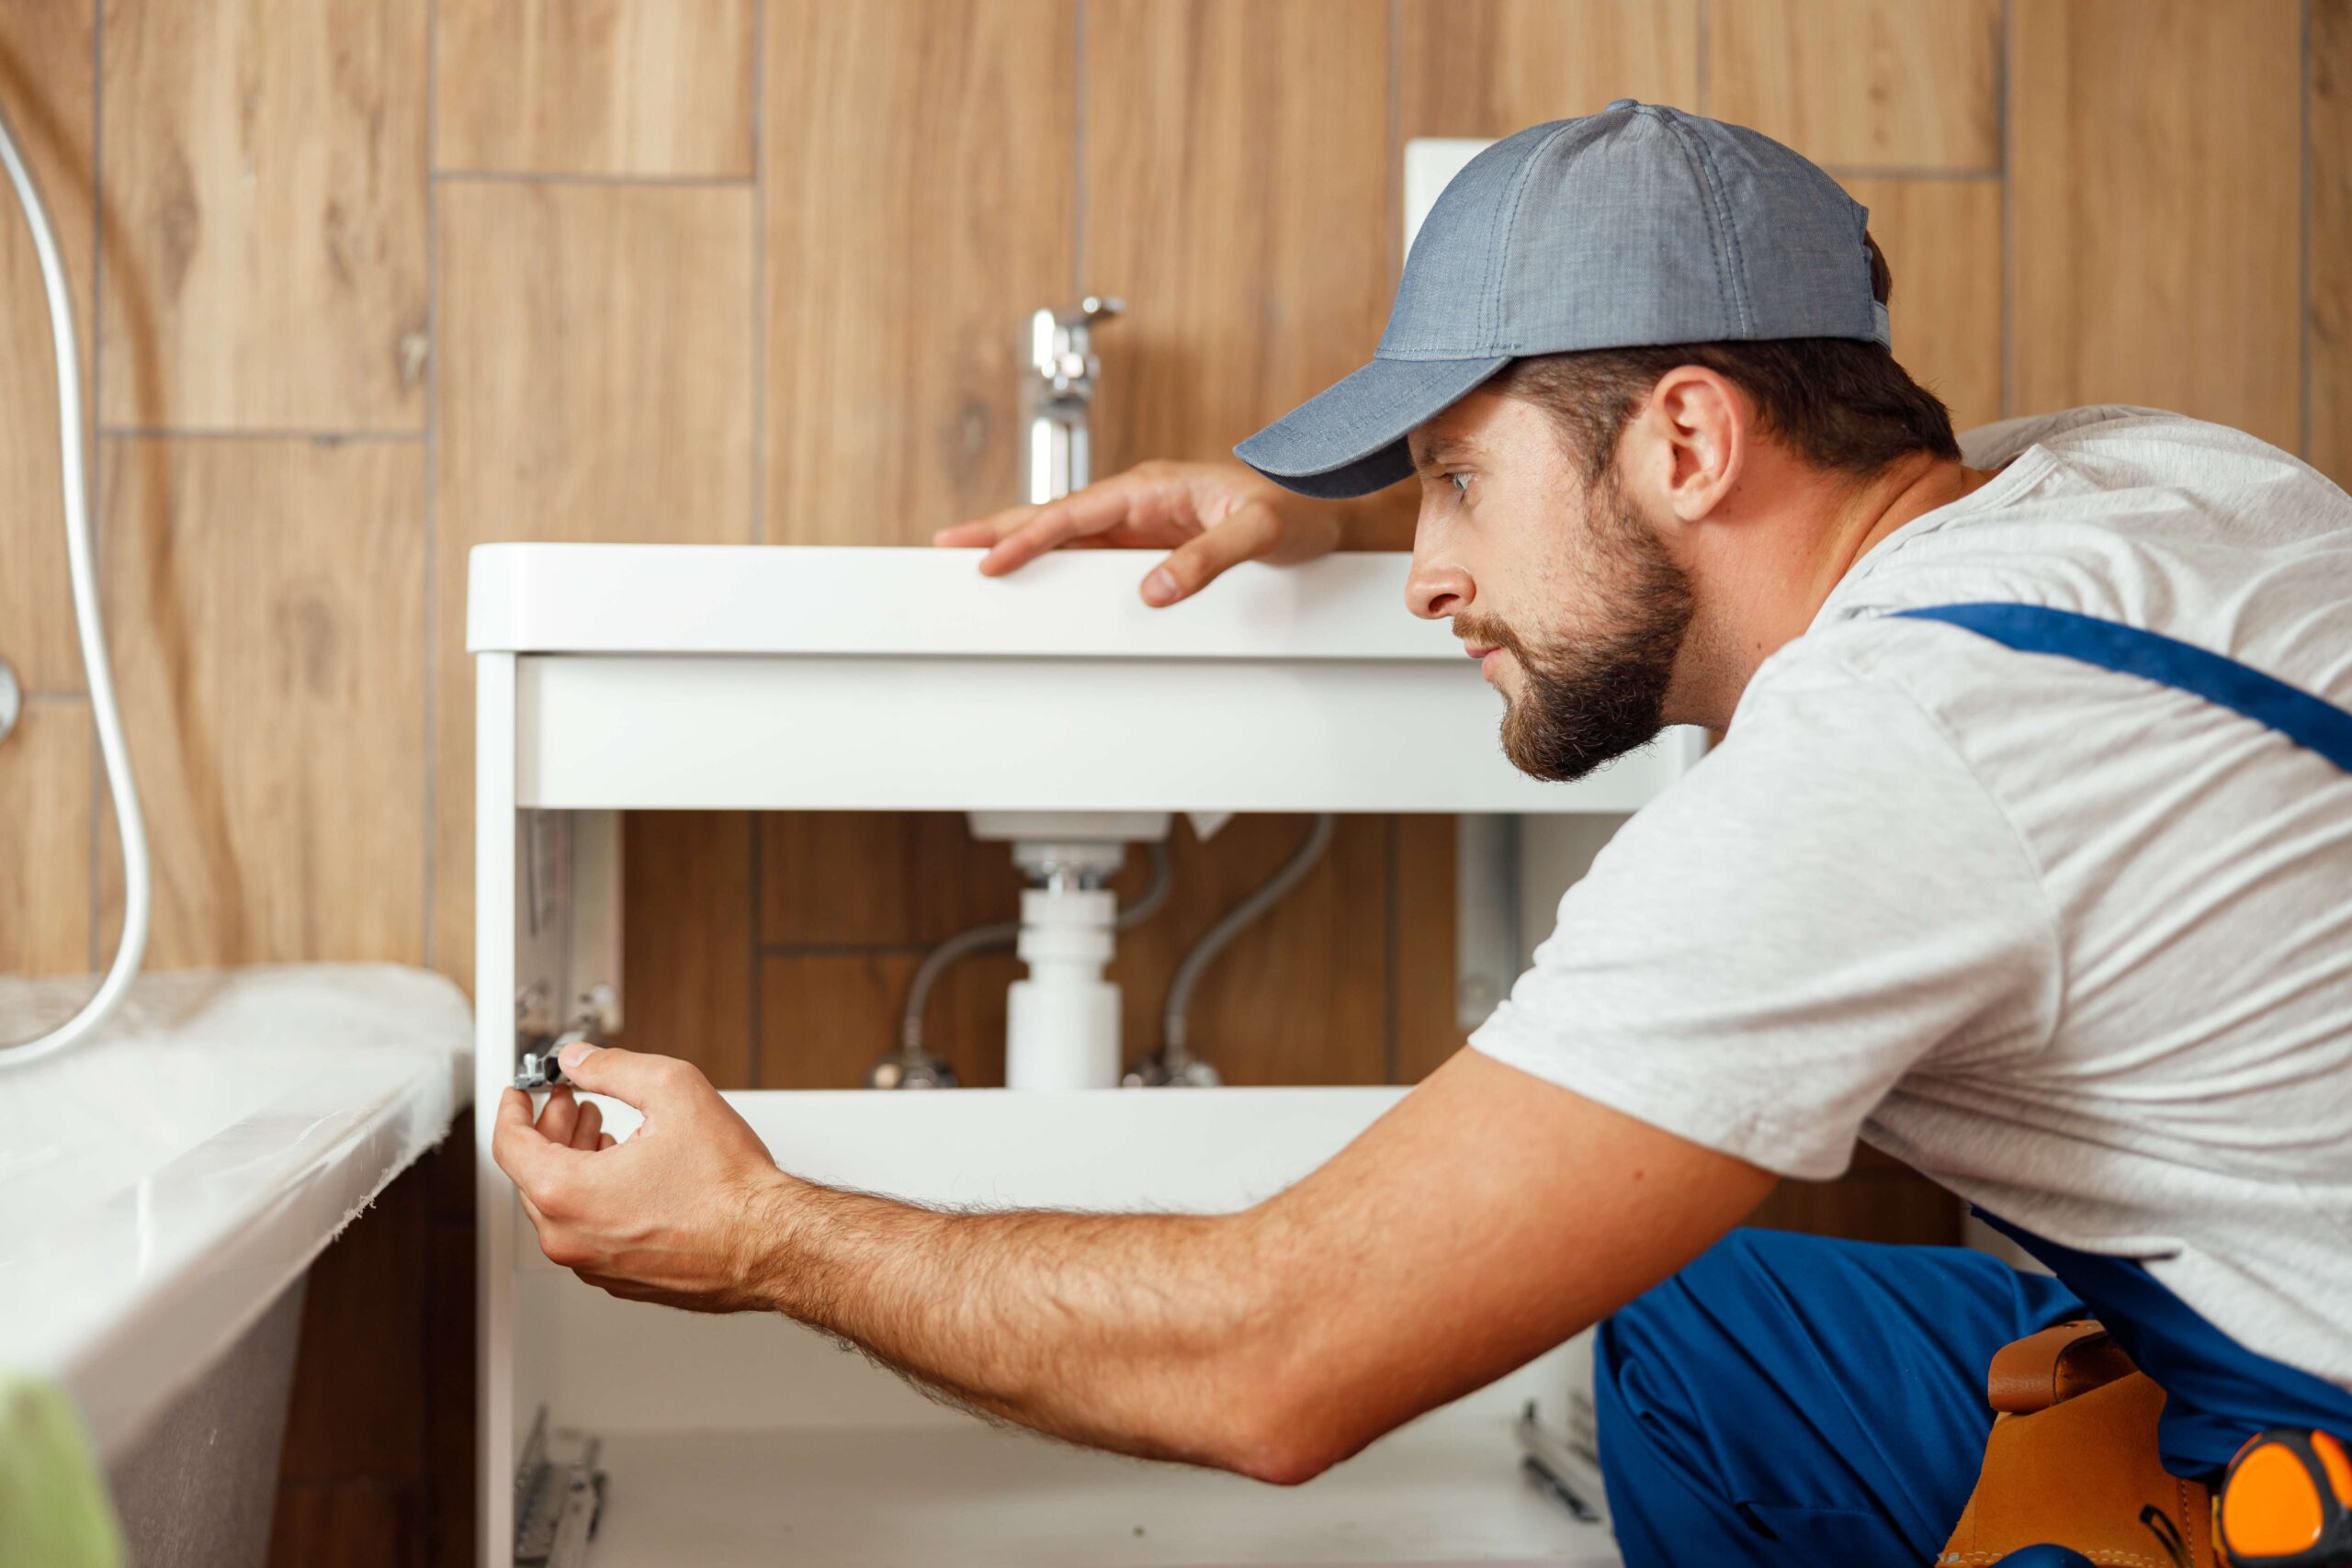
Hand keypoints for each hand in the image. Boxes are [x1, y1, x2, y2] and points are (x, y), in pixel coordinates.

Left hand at [492, 1043, 791, 1312]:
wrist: (770, 1245)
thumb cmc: (730, 1186)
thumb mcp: (672, 1092)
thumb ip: (613, 1067)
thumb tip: (581, 1059)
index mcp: (568, 1193)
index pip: (510, 1145)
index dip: (513, 1109)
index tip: (519, 1094)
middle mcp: (571, 1237)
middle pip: (535, 1175)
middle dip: (552, 1131)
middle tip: (572, 1103)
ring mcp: (594, 1264)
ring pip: (563, 1206)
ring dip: (576, 1162)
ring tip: (604, 1132)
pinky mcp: (620, 1278)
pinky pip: (589, 1232)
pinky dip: (596, 1197)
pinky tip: (628, 1172)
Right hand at [934, 459, 1340, 605]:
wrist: (1328, 510)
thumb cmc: (1297, 510)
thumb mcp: (1258, 534)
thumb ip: (1208, 560)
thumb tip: (1155, 590)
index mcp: (1153, 487)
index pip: (1076, 514)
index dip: (1030, 537)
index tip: (993, 561)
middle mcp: (1140, 501)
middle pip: (1056, 516)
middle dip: (1000, 530)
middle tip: (945, 546)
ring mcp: (1142, 524)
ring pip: (1067, 535)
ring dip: (1020, 544)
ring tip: (970, 559)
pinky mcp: (1151, 545)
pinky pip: (1091, 553)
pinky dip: (1054, 561)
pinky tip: (1030, 574)